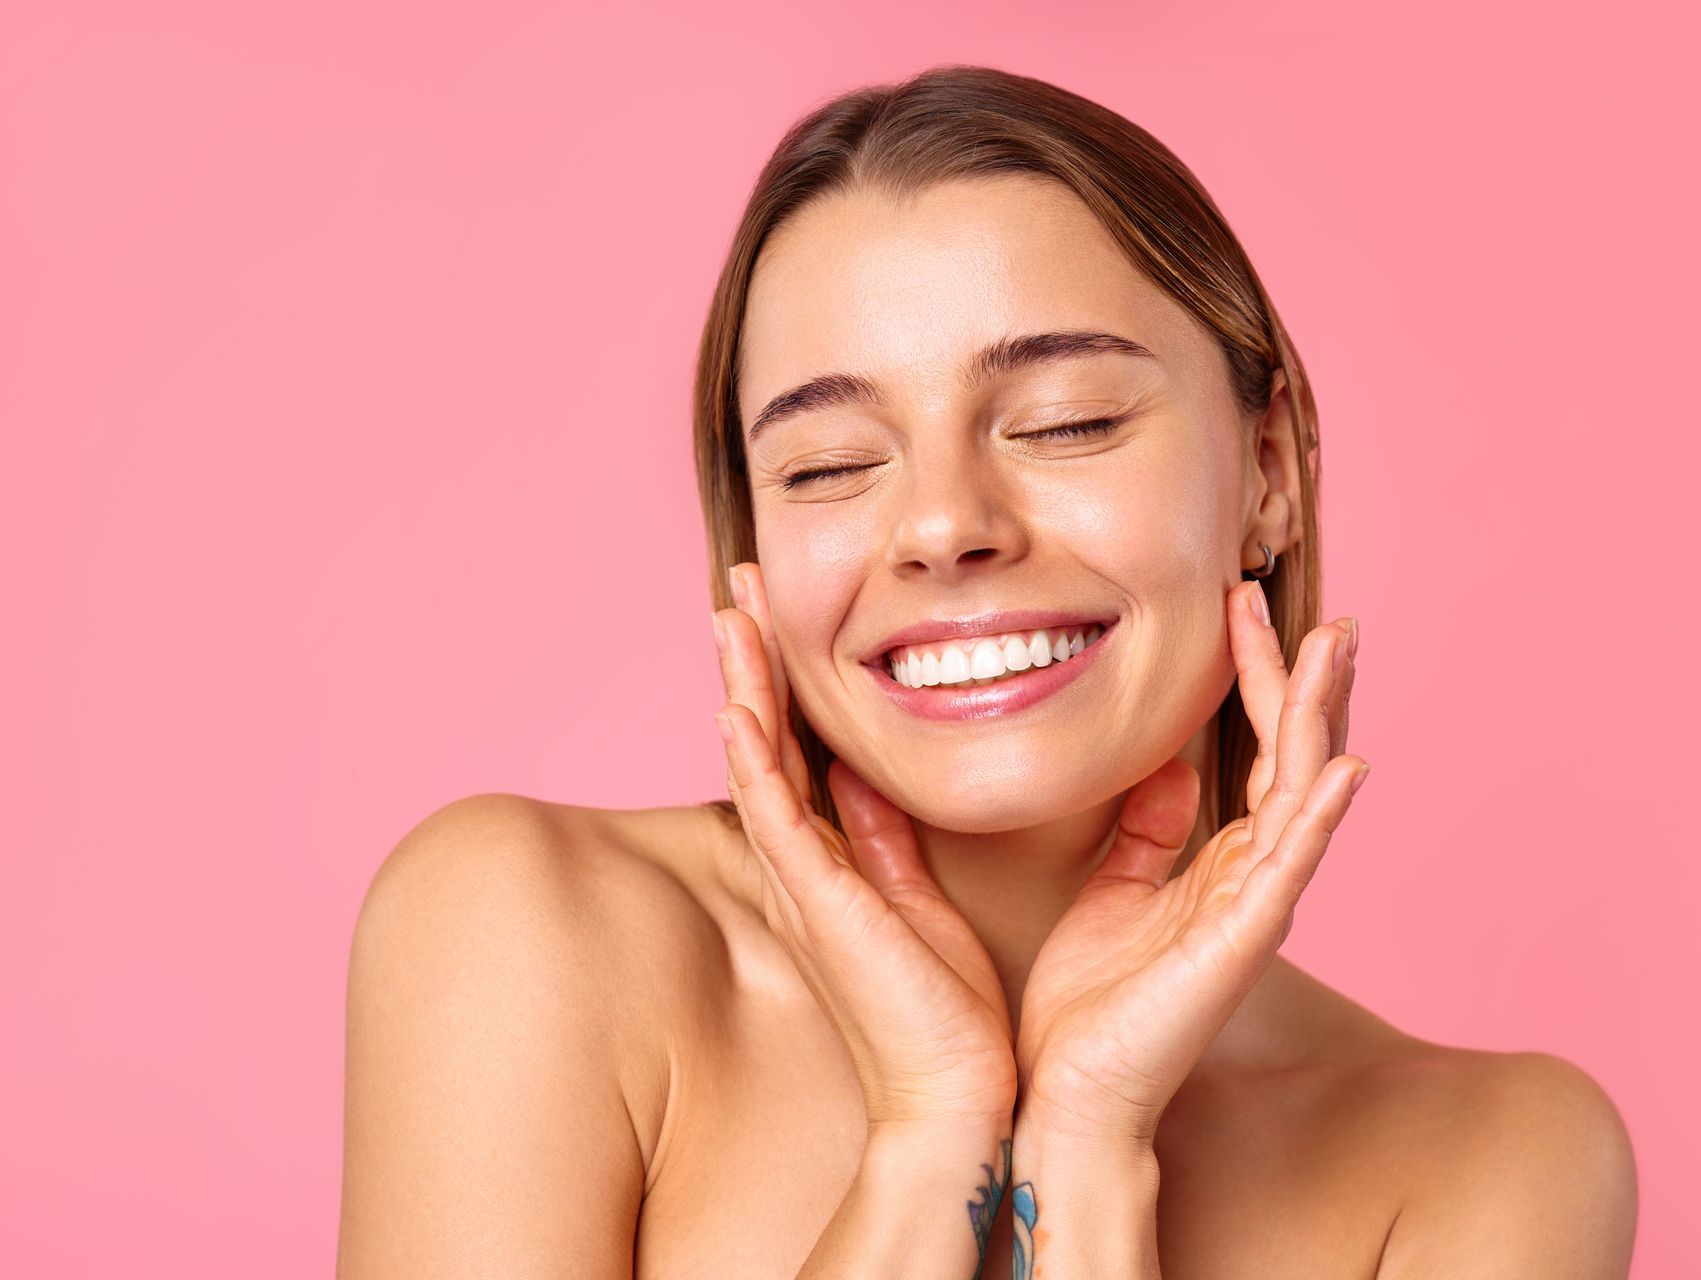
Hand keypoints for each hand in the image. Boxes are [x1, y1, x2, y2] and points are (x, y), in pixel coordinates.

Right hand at [712, 562, 1017, 1130]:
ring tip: (729, 616)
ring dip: (742, 686)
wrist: (959, 1097)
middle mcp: (805, 866)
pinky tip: (734, 708)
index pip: (795, 750)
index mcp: (832, 861)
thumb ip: (890, 836)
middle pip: (762, 742)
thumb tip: (871, 776)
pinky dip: (752, 763)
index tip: (777, 613)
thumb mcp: (919, 898)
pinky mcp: (820, 906)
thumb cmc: (948, 1011)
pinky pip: (774, 820)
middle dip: (750, 662)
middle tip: (738, 588)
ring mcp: (805, 885)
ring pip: (758, 764)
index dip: (781, 679)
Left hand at [1013, 582, 1367, 1145]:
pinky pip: (1292, 865)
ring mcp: (1256, 906)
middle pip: (1297, 756)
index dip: (1256, 676)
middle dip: (1310, 679)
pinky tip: (1346, 765)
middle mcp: (1253, 876)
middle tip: (1326, 611)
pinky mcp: (1244, 940)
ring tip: (1338, 645)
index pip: (1255, 750)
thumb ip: (1147, 830)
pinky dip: (1321, 814)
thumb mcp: (1114, 889)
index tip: (1240, 605)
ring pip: (1304, 789)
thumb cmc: (1089, 1003)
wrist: (1069, 1091)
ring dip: (1323, 714)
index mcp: (1223, 862)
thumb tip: (1171, 769)